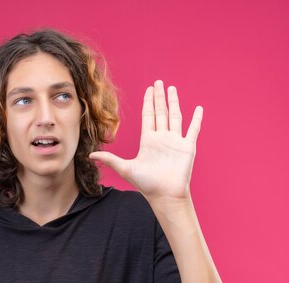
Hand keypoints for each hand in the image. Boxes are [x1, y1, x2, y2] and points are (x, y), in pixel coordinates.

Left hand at [88, 80, 202, 201]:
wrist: (164, 194)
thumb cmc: (146, 184)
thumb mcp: (125, 168)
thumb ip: (109, 159)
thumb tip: (90, 155)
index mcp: (148, 140)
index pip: (148, 116)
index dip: (148, 102)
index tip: (149, 90)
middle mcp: (162, 138)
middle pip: (161, 112)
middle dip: (159, 97)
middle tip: (158, 82)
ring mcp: (175, 141)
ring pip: (175, 116)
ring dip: (174, 102)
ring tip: (172, 89)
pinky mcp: (187, 147)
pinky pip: (193, 129)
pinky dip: (196, 119)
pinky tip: (198, 108)